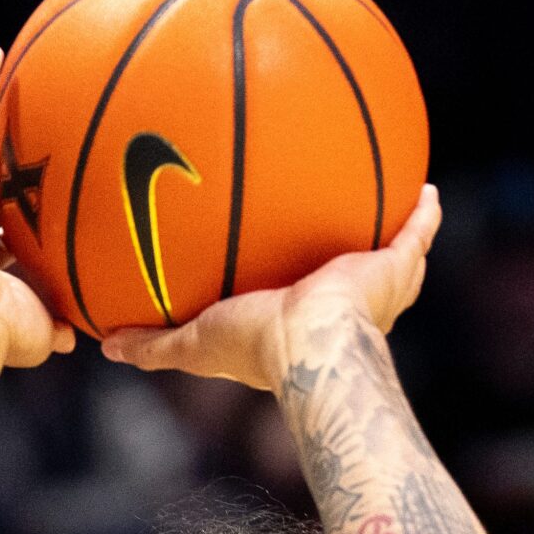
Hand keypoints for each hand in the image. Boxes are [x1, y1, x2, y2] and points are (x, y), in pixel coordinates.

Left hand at [101, 184, 440, 389]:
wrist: (312, 344)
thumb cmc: (256, 346)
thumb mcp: (193, 344)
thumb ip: (154, 345)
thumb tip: (106, 347)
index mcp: (298, 321)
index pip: (297, 299)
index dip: (292, 282)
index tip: (281, 261)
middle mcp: (341, 305)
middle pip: (346, 269)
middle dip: (347, 251)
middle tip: (337, 220)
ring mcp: (374, 287)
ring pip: (389, 254)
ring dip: (391, 229)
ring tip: (393, 194)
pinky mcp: (395, 268)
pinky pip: (416, 234)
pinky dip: (424, 214)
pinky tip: (427, 187)